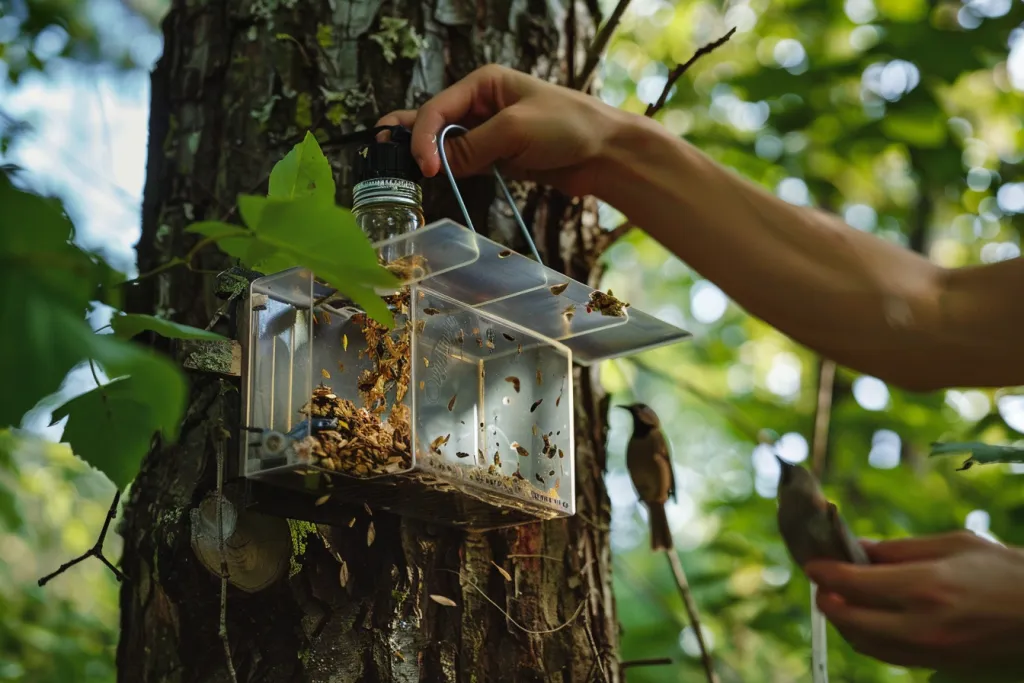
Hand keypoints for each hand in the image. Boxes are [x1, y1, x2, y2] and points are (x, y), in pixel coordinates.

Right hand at [376, 64, 634, 196]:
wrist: (606, 153)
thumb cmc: (568, 127)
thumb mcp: (515, 131)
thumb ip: (473, 146)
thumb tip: (438, 163)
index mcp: (484, 84)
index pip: (438, 108)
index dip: (424, 137)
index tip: (424, 167)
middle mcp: (482, 104)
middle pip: (435, 122)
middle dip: (411, 138)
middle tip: (381, 154)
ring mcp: (489, 131)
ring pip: (446, 143)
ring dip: (426, 155)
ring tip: (396, 166)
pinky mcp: (498, 156)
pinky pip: (463, 161)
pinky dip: (447, 168)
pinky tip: (429, 175)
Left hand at [805, 531, 1023, 674]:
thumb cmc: (1005, 570)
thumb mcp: (953, 544)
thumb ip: (898, 549)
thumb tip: (857, 548)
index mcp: (924, 586)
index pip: (852, 584)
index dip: (825, 574)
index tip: (813, 564)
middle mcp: (922, 624)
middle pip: (849, 619)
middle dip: (826, 601)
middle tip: (821, 584)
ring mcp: (930, 651)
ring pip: (864, 643)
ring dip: (844, 622)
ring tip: (839, 600)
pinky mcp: (939, 665)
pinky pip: (888, 655)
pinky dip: (868, 638)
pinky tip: (867, 619)